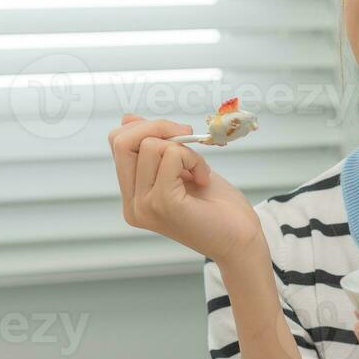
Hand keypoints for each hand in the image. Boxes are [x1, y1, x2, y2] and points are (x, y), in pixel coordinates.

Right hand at [109, 113, 263, 265]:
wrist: (241, 240)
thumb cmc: (217, 207)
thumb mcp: (182, 168)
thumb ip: (155, 147)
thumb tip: (128, 119)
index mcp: (133, 196)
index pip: (118, 144)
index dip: (146, 128)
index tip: (177, 137)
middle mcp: (132, 204)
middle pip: (122, 142)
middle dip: (159, 127)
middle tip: (188, 138)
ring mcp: (144, 206)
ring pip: (149, 145)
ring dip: (184, 149)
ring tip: (199, 171)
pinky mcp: (163, 204)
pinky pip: (171, 155)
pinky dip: (193, 158)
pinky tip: (203, 177)